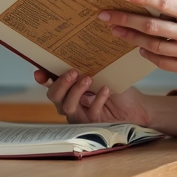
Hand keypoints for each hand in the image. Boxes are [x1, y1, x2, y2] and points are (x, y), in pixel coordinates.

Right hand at [33, 68, 152, 125]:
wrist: (136, 105)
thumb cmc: (116, 86)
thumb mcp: (103, 72)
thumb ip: (88, 67)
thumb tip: (79, 53)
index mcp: (69, 87)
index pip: (50, 82)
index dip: (43, 78)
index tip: (40, 72)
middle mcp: (70, 101)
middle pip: (54, 95)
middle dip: (61, 83)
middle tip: (73, 72)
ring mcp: (79, 113)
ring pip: (67, 106)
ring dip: (76, 91)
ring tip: (88, 79)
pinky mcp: (91, 123)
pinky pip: (90, 112)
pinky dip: (97, 100)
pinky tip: (106, 90)